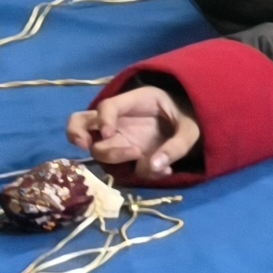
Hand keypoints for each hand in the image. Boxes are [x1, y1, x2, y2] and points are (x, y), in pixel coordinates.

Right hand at [67, 84, 201, 183]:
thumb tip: (155, 166)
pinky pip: (119, 163)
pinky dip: (136, 170)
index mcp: (135, 101)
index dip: (103, 119)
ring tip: (126, 159)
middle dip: (78, 133)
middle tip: (85, 146)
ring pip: (90, 141)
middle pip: (83, 122)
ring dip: (104, 153)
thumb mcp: (191, 127)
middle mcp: (120, 119)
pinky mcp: (125, 152)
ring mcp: (119, 136)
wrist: (194, 119)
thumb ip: (176, 145)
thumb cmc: (189, 113)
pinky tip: (164, 171)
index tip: (110, 134)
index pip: (107, 106)